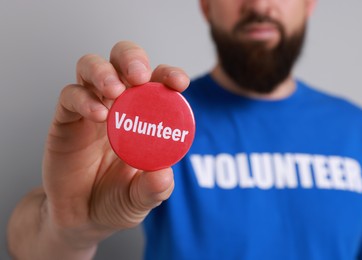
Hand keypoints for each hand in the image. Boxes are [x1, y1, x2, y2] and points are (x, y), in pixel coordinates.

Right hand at [42, 41, 189, 247]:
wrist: (81, 217)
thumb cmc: (117, 200)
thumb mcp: (140, 199)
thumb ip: (154, 189)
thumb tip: (164, 174)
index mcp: (144, 115)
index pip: (157, 82)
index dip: (168, 74)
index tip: (179, 83)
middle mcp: (118, 104)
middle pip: (122, 60)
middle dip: (132, 58)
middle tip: (139, 76)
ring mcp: (90, 108)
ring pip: (90, 67)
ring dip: (104, 71)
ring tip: (115, 90)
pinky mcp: (65, 120)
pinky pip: (70, 96)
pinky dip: (83, 99)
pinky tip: (99, 115)